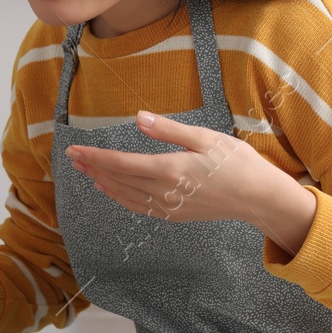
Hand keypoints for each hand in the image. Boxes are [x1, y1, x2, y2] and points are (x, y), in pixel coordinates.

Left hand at [65, 110, 316, 251]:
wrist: (258, 198)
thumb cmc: (236, 163)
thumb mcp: (205, 138)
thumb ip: (169, 130)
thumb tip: (139, 118)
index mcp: (169, 169)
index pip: (121, 163)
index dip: (96, 157)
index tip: (75, 150)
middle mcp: (164, 192)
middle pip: (118, 180)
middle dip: (94, 168)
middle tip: (72, 159)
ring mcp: (169, 207)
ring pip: (126, 196)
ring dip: (104, 183)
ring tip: (87, 173)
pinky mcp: (175, 214)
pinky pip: (140, 207)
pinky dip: (121, 198)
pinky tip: (113, 191)